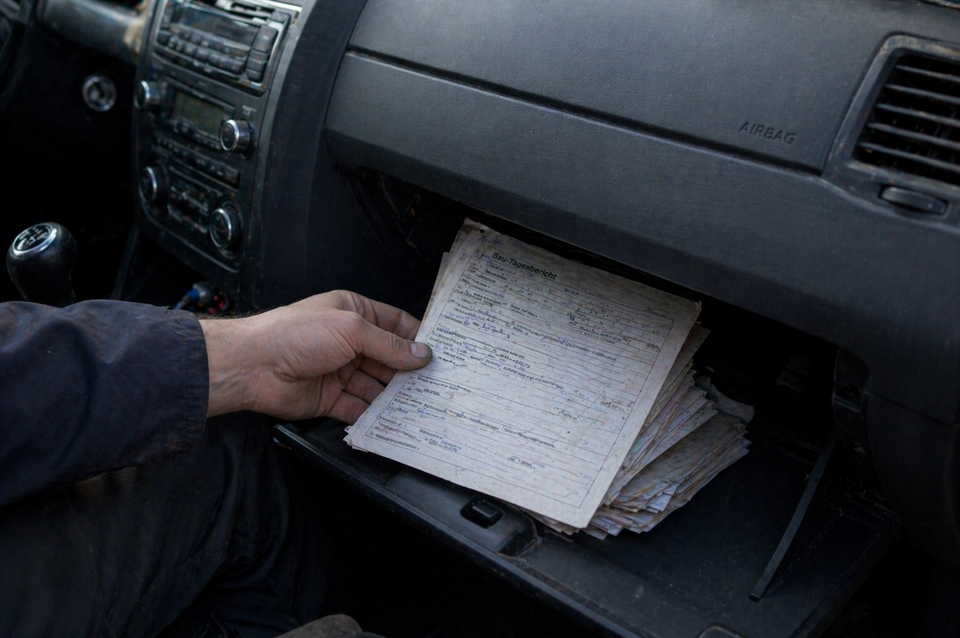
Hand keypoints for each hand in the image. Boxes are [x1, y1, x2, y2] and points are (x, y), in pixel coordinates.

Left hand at [200, 290, 431, 421]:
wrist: (253, 366)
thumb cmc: (296, 334)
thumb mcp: (352, 330)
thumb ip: (389, 345)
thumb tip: (422, 354)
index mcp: (353, 313)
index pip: (395, 324)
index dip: (418, 338)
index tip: (443, 352)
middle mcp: (348, 341)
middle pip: (389, 358)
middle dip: (410, 371)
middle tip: (438, 384)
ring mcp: (340, 371)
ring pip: (377, 386)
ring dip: (396, 395)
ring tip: (422, 405)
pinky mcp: (330, 399)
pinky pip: (359, 408)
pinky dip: (375, 415)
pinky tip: (394, 420)